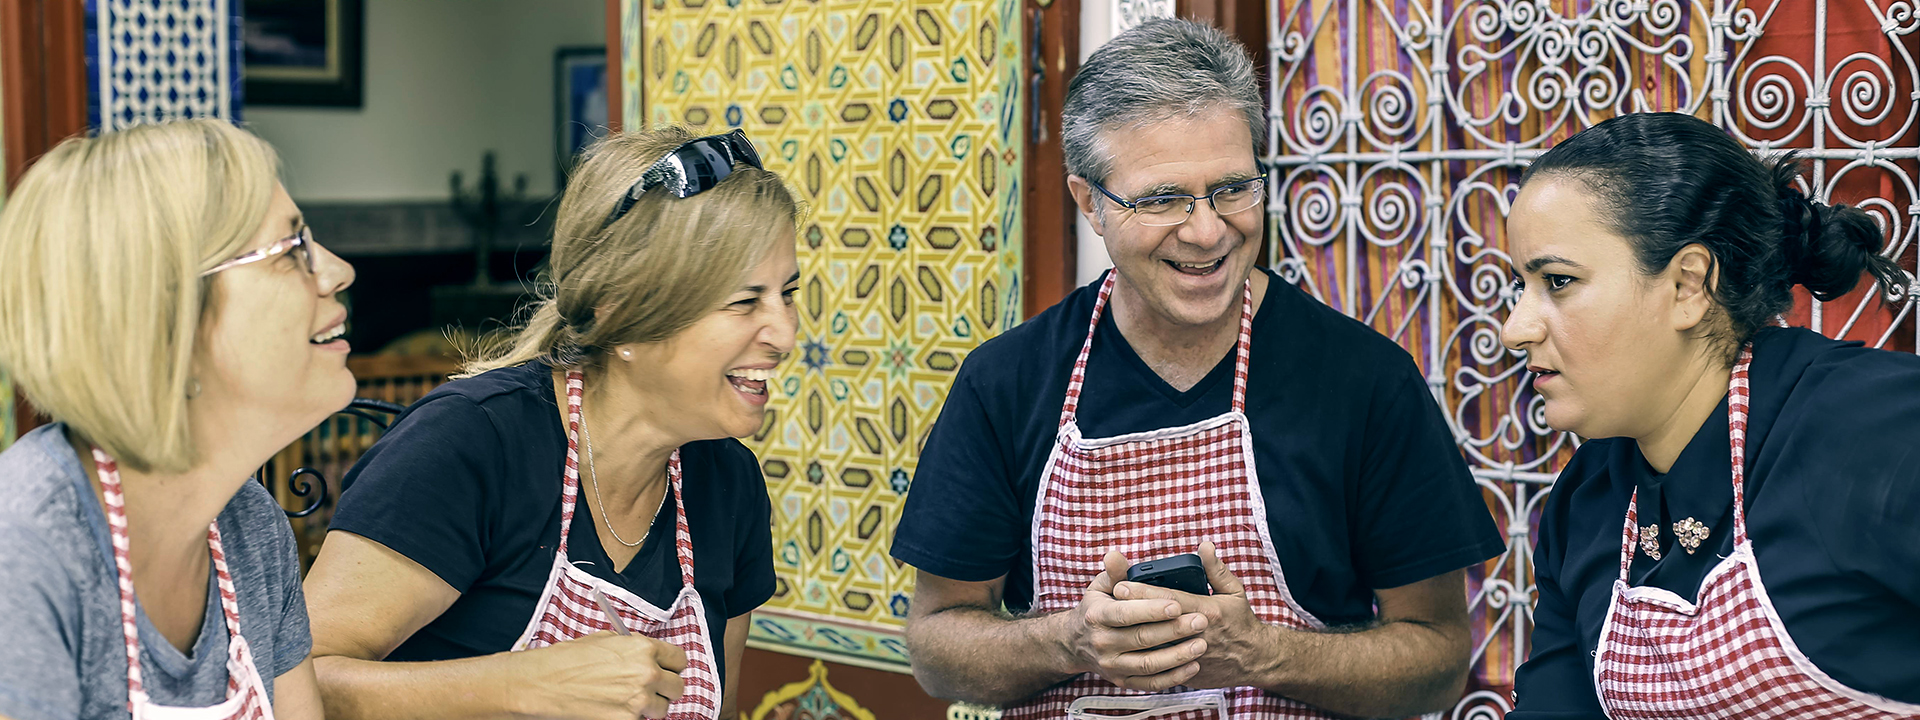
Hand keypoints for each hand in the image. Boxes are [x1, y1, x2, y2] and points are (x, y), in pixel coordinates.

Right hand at [510, 631, 689, 719]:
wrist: (542, 684)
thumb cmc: (567, 661)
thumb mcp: (604, 641)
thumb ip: (632, 647)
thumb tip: (648, 655)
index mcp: (643, 648)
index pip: (679, 660)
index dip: (671, 666)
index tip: (665, 670)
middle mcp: (647, 674)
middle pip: (677, 687)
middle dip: (664, 689)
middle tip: (648, 690)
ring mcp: (639, 701)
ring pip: (662, 709)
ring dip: (649, 707)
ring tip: (627, 701)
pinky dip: (631, 718)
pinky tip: (613, 710)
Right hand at [1062, 551, 1211, 690]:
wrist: (1076, 643)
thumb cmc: (1097, 608)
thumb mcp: (1100, 587)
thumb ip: (1114, 572)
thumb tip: (1115, 556)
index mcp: (1097, 616)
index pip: (1126, 613)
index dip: (1151, 610)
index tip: (1177, 605)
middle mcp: (1102, 643)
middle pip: (1142, 638)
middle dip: (1174, 630)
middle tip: (1201, 621)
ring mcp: (1112, 665)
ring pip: (1149, 664)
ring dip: (1178, 656)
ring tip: (1201, 644)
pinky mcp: (1122, 681)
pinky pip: (1150, 683)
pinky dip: (1172, 677)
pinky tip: (1192, 666)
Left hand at [1112, 541, 1285, 689]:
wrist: (1255, 660)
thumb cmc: (1242, 623)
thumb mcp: (1234, 592)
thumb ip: (1216, 569)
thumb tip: (1204, 546)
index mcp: (1207, 611)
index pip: (1168, 599)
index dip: (1143, 592)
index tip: (1121, 585)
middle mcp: (1197, 633)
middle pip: (1156, 622)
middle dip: (1131, 611)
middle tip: (1109, 602)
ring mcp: (1192, 655)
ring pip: (1155, 646)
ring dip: (1133, 634)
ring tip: (1113, 625)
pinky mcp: (1189, 672)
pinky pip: (1162, 667)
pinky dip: (1145, 657)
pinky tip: (1128, 650)